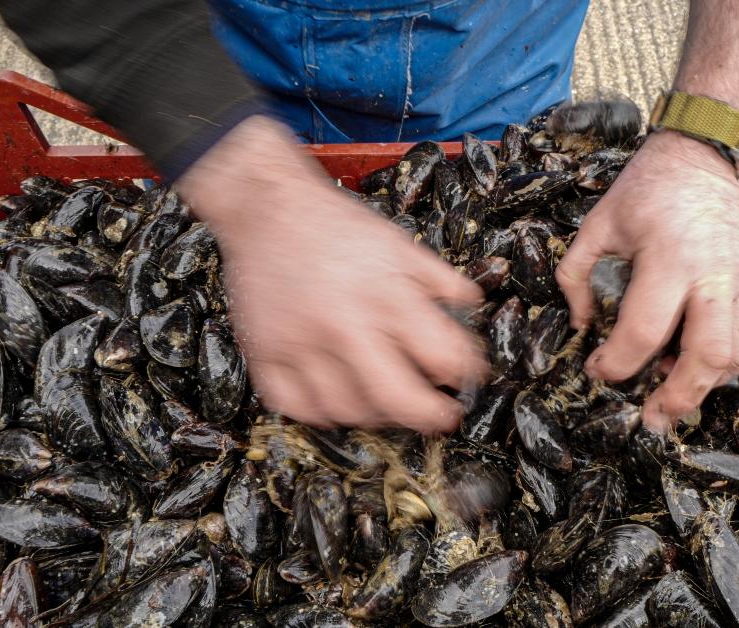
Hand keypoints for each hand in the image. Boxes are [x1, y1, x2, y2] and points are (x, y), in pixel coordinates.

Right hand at [178, 116, 487, 431]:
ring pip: (347, 411)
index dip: (463, 373)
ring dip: (375, 416)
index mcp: (386, 294)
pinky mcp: (264, 354)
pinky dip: (321, 412)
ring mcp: (300, 344)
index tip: (465, 376)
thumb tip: (474, 306)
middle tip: (440, 416)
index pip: (442, 357)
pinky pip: (296, 407)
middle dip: (429, 416)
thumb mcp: (399, 242)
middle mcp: (344, 324)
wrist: (267, 207)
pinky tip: (337, 398)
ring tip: (387, 401)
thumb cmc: (337, 225)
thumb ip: (439, 278)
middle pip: (397, 399)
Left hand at [556, 131, 738, 430]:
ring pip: (738, 356)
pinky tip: (693, 365)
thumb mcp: (598, 223)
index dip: (615, 363)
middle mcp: (713, 276)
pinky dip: (724, 363)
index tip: (596, 369)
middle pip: (706, 358)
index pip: (644, 332)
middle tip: (649, 417)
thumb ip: (575, 274)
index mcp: (669, 259)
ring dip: (706, 386)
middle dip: (676, 396)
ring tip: (673, 397)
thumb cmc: (647, 187)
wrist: (706, 153)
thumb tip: (580, 325)